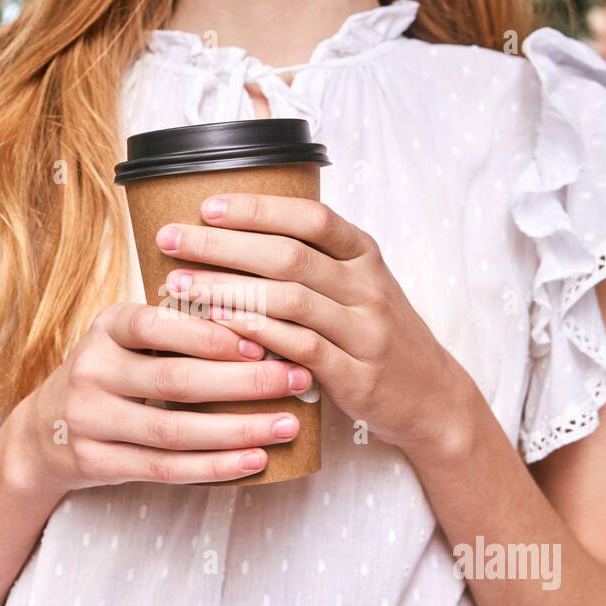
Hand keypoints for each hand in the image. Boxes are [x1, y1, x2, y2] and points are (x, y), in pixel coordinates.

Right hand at [18, 302, 314, 490]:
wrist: (46, 431)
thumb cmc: (115, 373)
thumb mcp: (132, 339)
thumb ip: (182, 331)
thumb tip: (268, 333)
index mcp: (107, 326)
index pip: (158, 324)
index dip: (212, 336)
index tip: (264, 343)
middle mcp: (91, 370)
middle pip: (175, 381)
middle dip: (243, 383)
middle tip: (296, 379)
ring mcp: (89, 420)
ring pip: (174, 431)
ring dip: (238, 430)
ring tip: (287, 425)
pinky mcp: (96, 462)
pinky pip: (164, 469)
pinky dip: (215, 466)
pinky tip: (255, 460)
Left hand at [156, 194, 467, 453]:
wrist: (434, 399)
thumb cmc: (380, 338)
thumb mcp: (360, 287)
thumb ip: (314, 262)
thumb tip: (237, 237)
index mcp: (365, 257)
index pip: (310, 219)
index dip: (257, 209)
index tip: (206, 206)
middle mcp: (368, 288)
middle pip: (288, 255)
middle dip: (222, 244)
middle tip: (171, 240)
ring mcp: (365, 332)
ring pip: (290, 299)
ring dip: (228, 288)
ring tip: (181, 284)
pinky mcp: (357, 376)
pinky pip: (302, 348)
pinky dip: (258, 333)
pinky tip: (220, 325)